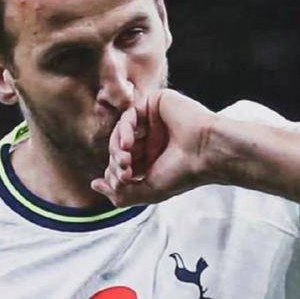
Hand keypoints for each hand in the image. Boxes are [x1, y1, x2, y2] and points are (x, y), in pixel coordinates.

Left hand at [92, 89, 216, 206]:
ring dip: (117, 148)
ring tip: (126, 159)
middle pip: (117, 149)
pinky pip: (128, 114)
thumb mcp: (149, 191)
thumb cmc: (182, 174)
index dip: (115, 175)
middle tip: (124, 172)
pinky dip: (123, 129)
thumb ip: (121, 193)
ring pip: (120, 132)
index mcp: (151, 162)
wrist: (205, 153)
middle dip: (115, 162)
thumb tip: (94, 186)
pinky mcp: (153, 104)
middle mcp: (150, 141)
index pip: (120, 166)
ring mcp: (151, 123)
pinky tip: (128, 143)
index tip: (122, 182)